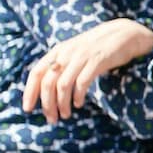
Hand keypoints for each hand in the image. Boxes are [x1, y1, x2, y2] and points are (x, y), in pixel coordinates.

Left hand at [22, 18, 152, 120]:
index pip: (36, 73)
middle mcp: (66, 53)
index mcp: (58, 51)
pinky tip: (79, 103)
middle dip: (47, 104)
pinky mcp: (97, 61)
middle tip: (52, 119)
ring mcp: (81, 57)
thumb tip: (47, 87)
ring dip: (62, 104)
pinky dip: (78, 96)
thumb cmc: (98, 47)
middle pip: (48, 83)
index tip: (27, 109)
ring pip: (63, 85)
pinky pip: (82, 82)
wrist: (125, 34)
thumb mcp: (75, 52)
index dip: (29, 92)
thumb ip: (61, 64)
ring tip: (66, 115)